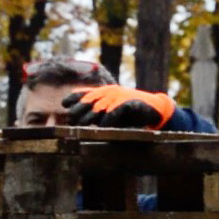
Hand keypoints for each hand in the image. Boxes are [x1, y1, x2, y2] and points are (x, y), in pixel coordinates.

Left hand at [61, 85, 175, 129]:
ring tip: (81, 125)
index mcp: (104, 92)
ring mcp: (119, 96)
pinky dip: (108, 119)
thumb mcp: (112, 110)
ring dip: (90, 116)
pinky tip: (102, 126)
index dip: (74, 98)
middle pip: (89, 100)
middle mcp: (110, 92)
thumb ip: (97, 113)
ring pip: (100, 106)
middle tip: (71, 120)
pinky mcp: (129, 102)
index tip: (64, 103)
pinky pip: (115, 111)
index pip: (85, 93)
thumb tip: (78, 119)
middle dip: (79, 110)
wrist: (154, 108)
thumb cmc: (131, 112)